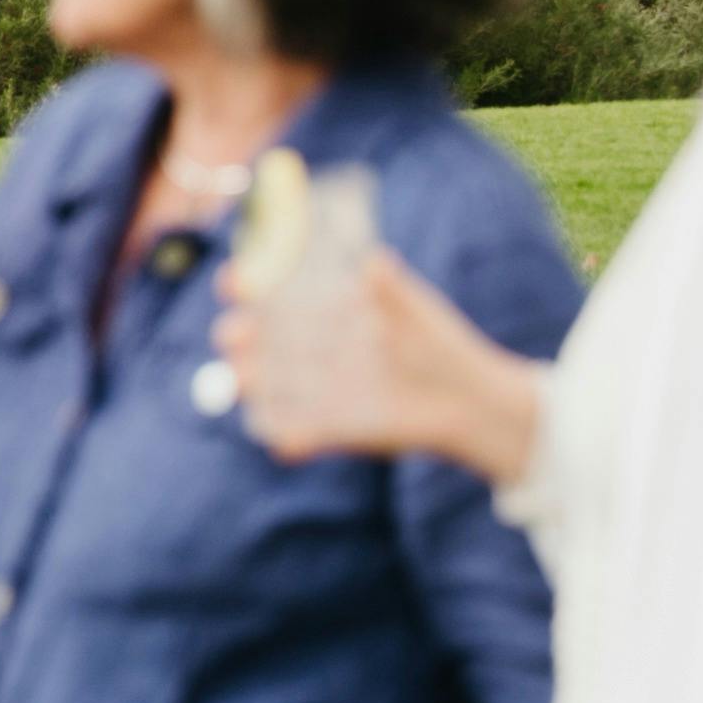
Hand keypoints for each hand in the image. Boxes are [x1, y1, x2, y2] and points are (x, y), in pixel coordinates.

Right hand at [221, 238, 546, 487]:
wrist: (470, 400)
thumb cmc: (439, 345)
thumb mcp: (416, 311)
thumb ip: (392, 291)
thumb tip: (372, 263)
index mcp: (326, 313)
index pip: (273, 294)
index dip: (248, 285)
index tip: (233, 281)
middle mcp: (315, 352)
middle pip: (262, 342)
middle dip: (240, 337)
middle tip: (232, 335)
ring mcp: (323, 391)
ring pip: (274, 387)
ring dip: (253, 384)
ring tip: (243, 381)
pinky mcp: (339, 429)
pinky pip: (308, 434)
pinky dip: (293, 438)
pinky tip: (283, 440)